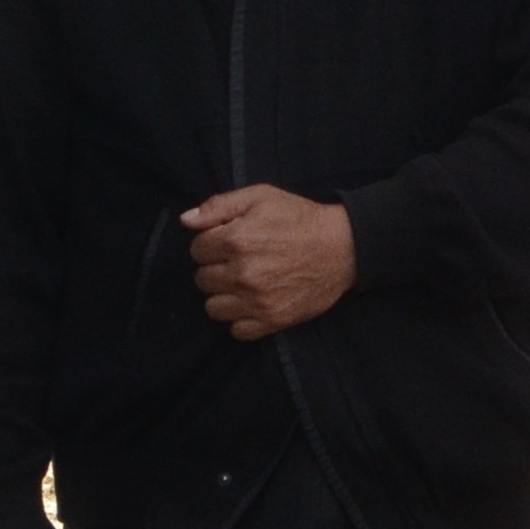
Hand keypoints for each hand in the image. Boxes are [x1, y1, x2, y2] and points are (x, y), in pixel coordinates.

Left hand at [185, 185, 354, 340]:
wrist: (343, 247)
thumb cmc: (300, 218)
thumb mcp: (260, 197)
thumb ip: (219, 206)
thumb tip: (186, 221)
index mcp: (236, 240)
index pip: (197, 250)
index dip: (211, 244)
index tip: (228, 242)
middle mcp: (242, 273)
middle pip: (202, 280)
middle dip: (215, 269)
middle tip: (238, 262)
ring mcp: (257, 301)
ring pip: (213, 308)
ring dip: (224, 296)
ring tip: (243, 284)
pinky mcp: (272, 321)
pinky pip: (237, 331)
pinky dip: (241, 319)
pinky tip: (253, 303)